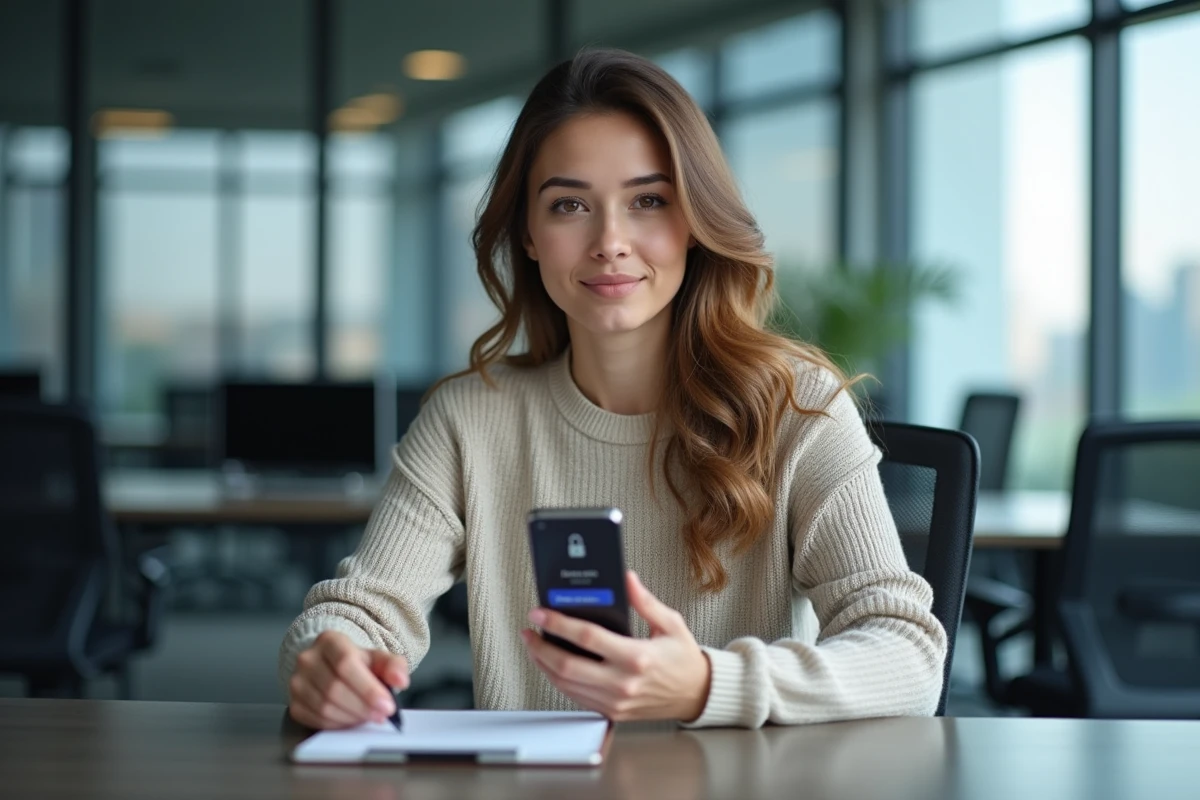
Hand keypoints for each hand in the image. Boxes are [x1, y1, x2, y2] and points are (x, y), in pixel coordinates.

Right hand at [288, 630, 408, 729]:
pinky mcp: (294, 704)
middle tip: (382, 714)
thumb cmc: (357, 664)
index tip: (387, 705)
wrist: (333, 668)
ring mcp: (297, 682)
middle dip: (363, 706)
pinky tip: (352, 719)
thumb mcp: (378, 658)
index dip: (367, 688)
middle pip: (334, 688)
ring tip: (369, 716)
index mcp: (329, 641)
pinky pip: (316, 719)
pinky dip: (338, 724)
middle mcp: (308, 659)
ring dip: (352, 716)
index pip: (345, 663)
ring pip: (324, 706)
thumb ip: (393, 666)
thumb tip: (401, 680)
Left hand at [521, 571, 711, 722]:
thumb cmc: (683, 660)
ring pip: (566, 684)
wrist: (695, 695)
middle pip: (567, 666)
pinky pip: (575, 696)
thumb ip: (644, 601)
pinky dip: (557, 679)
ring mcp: (615, 701)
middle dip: (541, 646)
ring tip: (534, 645)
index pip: (587, 638)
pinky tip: (551, 664)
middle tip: (529, 630)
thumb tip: (626, 579)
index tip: (541, 612)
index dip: (559, 623)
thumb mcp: (670, 623)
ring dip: (543, 664)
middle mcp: (623, 683)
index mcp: (637, 657)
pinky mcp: (611, 712)